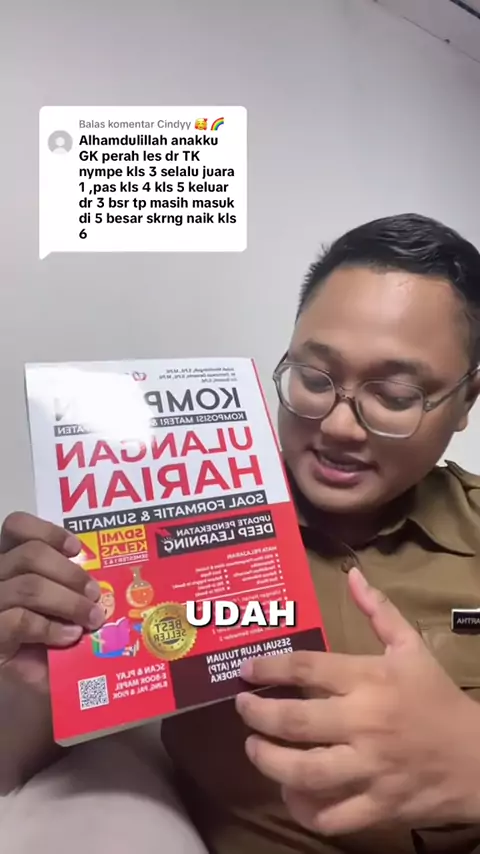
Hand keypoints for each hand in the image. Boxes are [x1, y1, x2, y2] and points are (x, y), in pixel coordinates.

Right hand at [0, 512, 104, 690]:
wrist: (29, 695)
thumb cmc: (47, 647)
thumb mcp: (59, 609)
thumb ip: (69, 587)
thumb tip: (105, 575)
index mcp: (7, 564)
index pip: (15, 527)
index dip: (47, 532)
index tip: (77, 549)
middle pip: (29, 555)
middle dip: (70, 573)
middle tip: (95, 594)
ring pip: (28, 586)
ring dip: (68, 601)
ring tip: (91, 618)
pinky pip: (19, 620)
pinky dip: (50, 627)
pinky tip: (69, 636)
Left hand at [235, 568, 479, 833]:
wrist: (477, 757)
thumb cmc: (436, 698)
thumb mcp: (411, 647)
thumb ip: (379, 611)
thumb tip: (352, 574)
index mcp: (370, 680)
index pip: (308, 668)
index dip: (270, 668)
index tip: (245, 670)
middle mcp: (365, 723)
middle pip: (296, 722)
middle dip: (258, 715)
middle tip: (242, 708)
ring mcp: (371, 768)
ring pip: (307, 771)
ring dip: (270, 762)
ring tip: (254, 749)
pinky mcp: (378, 805)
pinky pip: (332, 815)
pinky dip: (305, 809)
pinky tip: (290, 793)